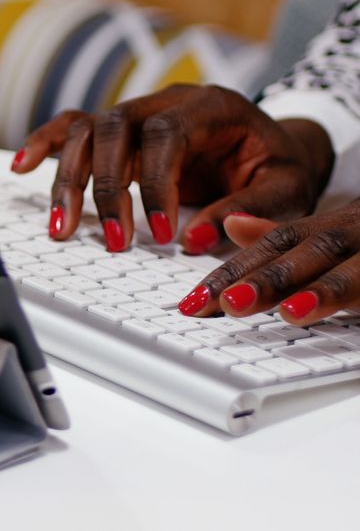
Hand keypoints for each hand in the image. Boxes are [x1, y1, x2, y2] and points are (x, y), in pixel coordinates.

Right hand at [11, 84, 335, 253]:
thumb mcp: (284, 191)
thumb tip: (192, 238)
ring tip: (61, 228)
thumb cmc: (276, 169)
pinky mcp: (115, 131)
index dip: (155, 185)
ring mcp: (135, 113)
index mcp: (210, 105)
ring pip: (85, 131)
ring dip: (67, 179)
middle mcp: (164, 101)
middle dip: (105, 189)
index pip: (166, 134)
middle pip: (113, 129)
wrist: (270, 149)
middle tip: (110, 242)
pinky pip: (70, 127)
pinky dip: (44, 145)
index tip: (159, 236)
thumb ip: (245, 211)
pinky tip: (22, 168)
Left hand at [179, 204, 359, 323]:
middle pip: (310, 252)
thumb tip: (231, 224)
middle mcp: (353, 232)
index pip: (273, 245)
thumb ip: (283, 237)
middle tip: (230, 302)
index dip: (233, 271)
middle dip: (269, 279)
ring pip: (353, 269)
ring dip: (324, 291)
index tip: (194, 301)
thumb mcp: (328, 234)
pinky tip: (349, 312)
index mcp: (327, 225)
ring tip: (292, 312)